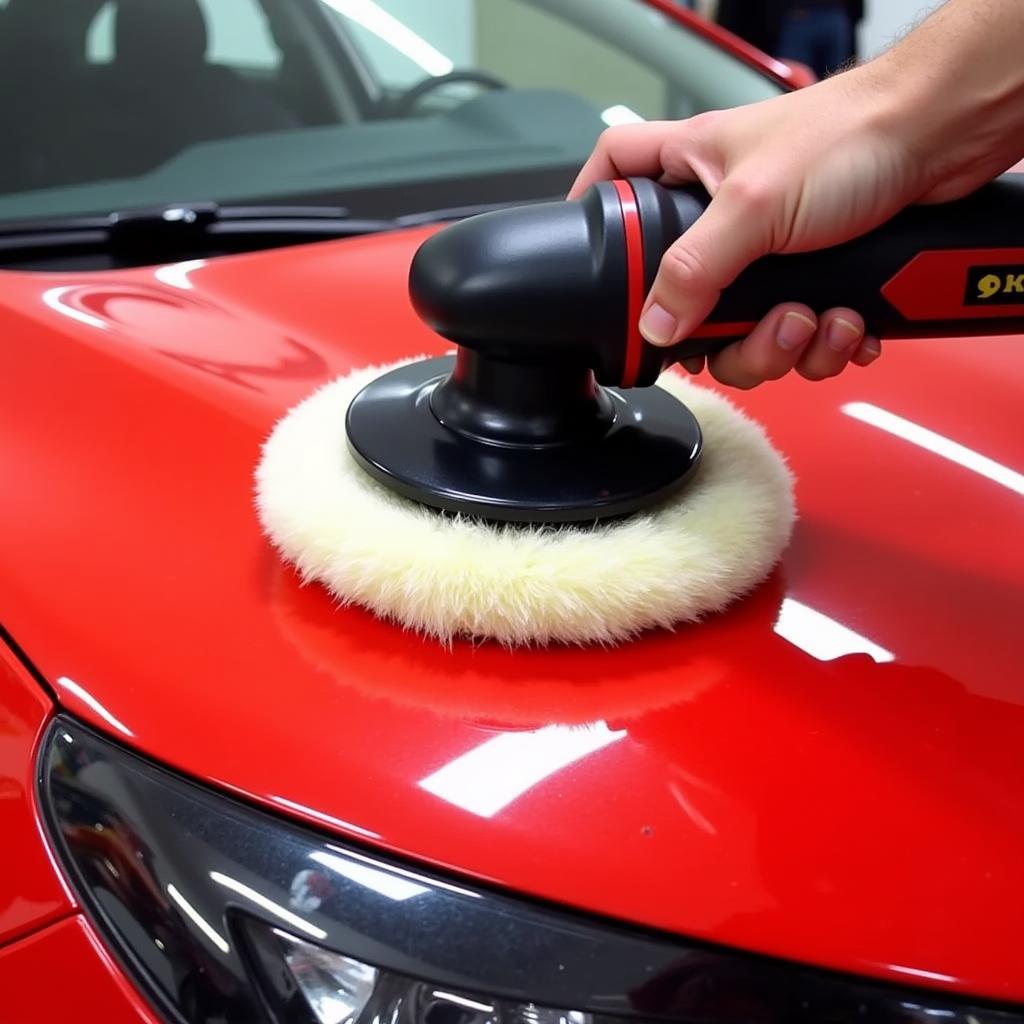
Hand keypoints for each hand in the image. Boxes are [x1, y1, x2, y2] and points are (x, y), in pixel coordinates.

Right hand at [569, 70, 925, 387]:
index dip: (590, 211)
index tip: (580, 255)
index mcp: (690, 171)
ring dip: (786, 346)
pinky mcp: (814, 278)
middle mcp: (724, 216)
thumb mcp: (754, 203)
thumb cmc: (852, 136)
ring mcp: (770, 252)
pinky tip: (847, 322)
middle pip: (682, 298)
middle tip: (758, 323)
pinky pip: (799, 340)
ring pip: (747, 334)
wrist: (943, 141)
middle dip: (726, 336)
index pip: (613, 174)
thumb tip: (655, 323)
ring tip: (817, 319)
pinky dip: (826, 344)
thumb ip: (694, 268)